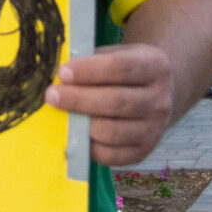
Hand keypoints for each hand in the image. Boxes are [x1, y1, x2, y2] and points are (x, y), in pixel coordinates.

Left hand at [47, 44, 178, 167]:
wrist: (158, 97)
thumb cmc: (127, 73)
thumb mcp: (118, 55)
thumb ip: (93, 61)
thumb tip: (60, 75)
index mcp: (156, 67)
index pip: (121, 68)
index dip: (89, 71)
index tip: (62, 72)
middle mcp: (160, 100)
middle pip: (115, 102)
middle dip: (78, 99)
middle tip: (51, 95)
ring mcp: (154, 129)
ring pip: (112, 132)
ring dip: (80, 126)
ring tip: (62, 116)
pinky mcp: (144, 152)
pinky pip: (111, 156)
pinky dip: (89, 147)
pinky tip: (76, 136)